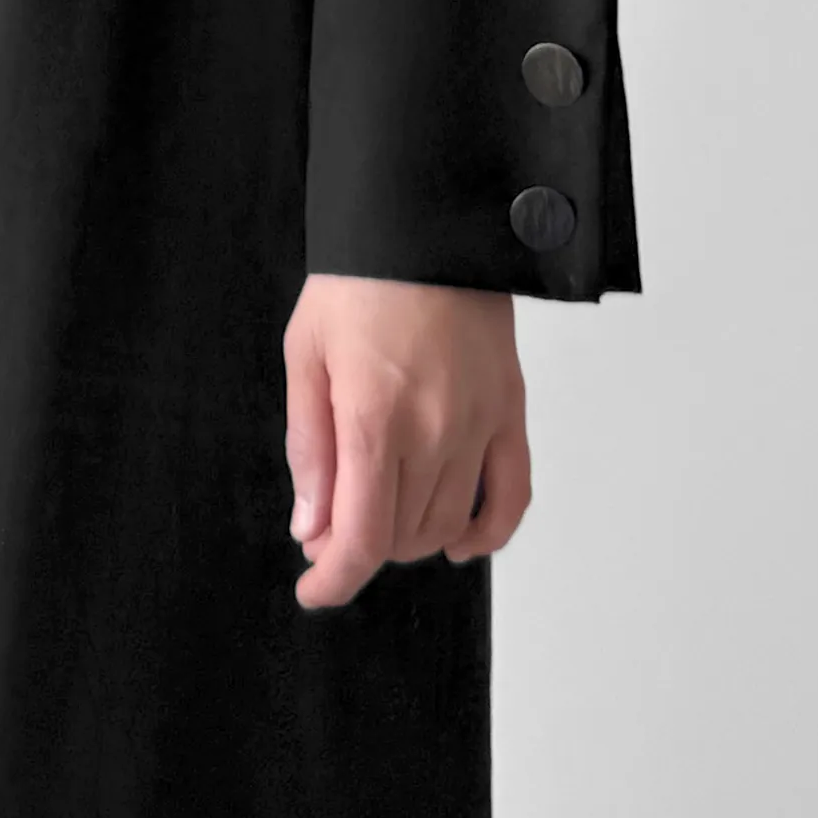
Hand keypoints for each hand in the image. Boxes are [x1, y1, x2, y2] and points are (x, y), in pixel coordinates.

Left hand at [282, 280, 530, 610]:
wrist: (427, 227)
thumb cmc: (358, 284)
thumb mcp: (306, 357)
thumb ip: (309, 450)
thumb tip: (311, 528)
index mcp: (373, 418)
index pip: (362, 536)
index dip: (335, 579)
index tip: (315, 591)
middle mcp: (433, 430)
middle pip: (402, 537)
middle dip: (359, 547)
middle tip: (330, 526)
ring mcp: (480, 424)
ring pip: (447, 525)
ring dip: (408, 538)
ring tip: (378, 512)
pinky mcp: (510, 411)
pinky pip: (512, 496)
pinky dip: (488, 532)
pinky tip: (460, 543)